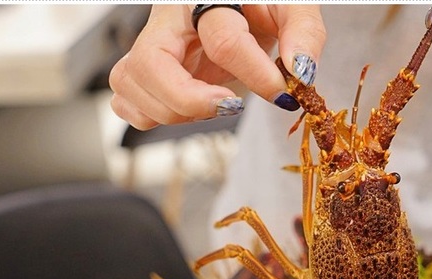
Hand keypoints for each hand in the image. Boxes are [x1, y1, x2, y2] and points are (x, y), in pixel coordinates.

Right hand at [109, 4, 325, 129]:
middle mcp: (168, 17)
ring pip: (129, 83)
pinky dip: (153, 115)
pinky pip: (126, 100)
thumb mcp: (293, 6)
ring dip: (172, 111)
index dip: (256, 75)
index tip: (282, 93)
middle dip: (191, 101)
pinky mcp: (146, 68)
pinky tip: (189, 108)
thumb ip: (304, 32)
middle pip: (149, 64)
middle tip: (231, 106)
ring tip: (213, 106)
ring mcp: (151, 42)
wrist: (244, 3)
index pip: (222, 40)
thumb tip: (301, 71)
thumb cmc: (265, 3)